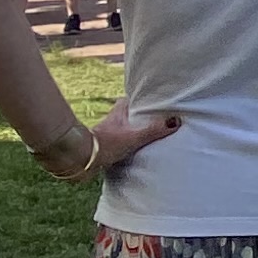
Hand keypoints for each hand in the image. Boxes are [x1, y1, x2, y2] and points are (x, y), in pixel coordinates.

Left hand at [44, 109, 180, 180]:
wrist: (81, 160)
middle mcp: (112, 119)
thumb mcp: (134, 137)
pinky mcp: (104, 146)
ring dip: (132, 130)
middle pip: (128, 112)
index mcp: (119, 111)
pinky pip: (119, 141)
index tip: (154, 98)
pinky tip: (132, 150)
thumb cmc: (105, 144)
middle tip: (154, 118)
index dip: (143, 98)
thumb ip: (154, 130)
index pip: (132, 98)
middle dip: (140, 115)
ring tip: (147, 135)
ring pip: (123, 127)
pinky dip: (126, 143)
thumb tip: (176, 121)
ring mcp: (107, 132)